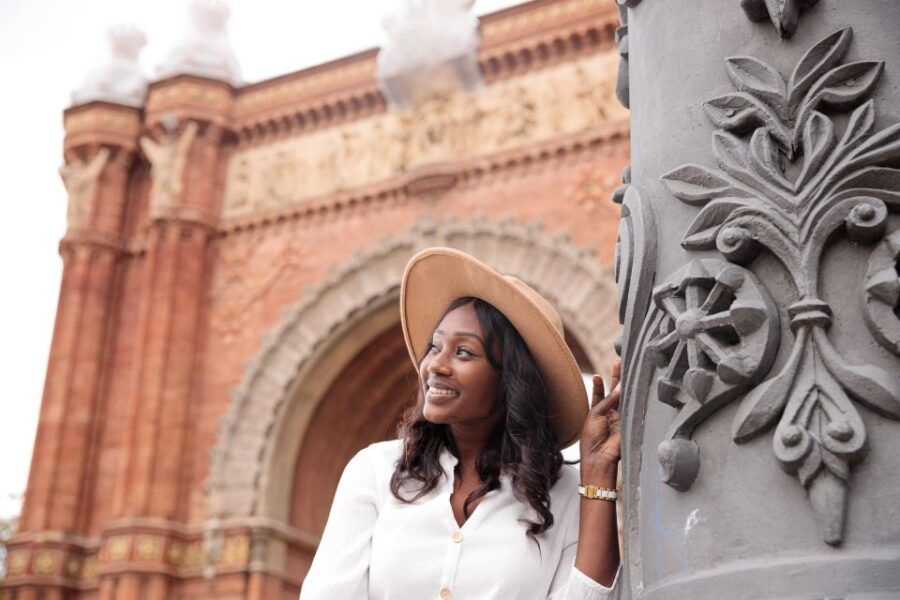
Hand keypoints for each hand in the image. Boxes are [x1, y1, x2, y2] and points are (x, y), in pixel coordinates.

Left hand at [579, 360, 621, 476]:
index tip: (599, 375)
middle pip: (614, 392)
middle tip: (620, 363)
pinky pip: (631, 406)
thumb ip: (608, 400)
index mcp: (597, 412)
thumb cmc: (592, 438)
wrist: (600, 457)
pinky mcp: (629, 421)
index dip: (600, 384)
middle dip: (617, 378)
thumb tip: (620, 386)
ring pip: (624, 397)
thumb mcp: (595, 415)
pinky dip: (632, 396)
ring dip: (625, 384)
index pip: (600, 394)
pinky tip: (631, 385)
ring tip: (626, 367)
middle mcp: (610, 413)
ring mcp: (620, 417)